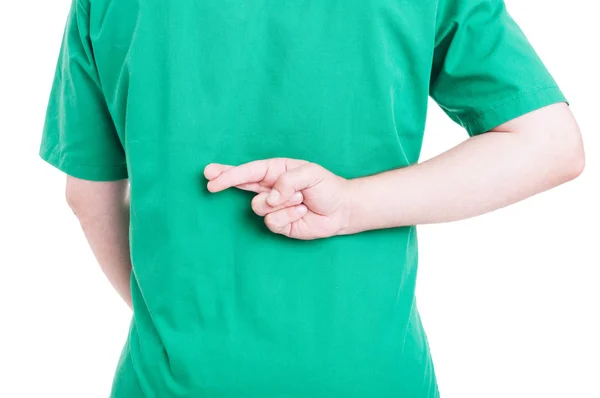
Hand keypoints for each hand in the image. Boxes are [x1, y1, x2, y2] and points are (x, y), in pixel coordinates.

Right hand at [204, 158, 351, 239]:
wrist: (340, 209)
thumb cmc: (326, 187)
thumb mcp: (310, 173)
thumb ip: (288, 180)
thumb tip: (270, 196)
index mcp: (275, 170)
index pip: (248, 170)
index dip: (229, 173)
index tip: (211, 175)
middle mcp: (270, 187)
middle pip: (240, 184)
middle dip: (225, 181)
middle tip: (210, 182)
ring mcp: (273, 206)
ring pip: (258, 207)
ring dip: (281, 203)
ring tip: (300, 200)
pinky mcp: (279, 223)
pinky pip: (272, 222)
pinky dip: (289, 216)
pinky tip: (302, 212)